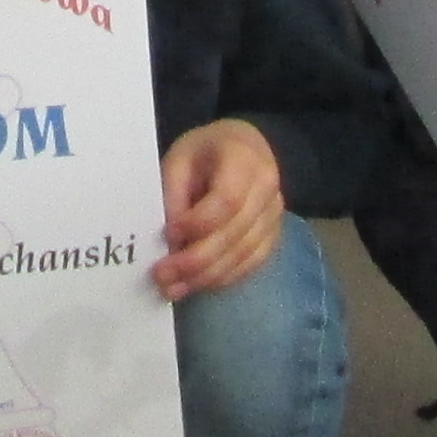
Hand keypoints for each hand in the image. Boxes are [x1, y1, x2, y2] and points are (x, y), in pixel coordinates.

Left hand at [156, 117, 283, 298]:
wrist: (241, 148)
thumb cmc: (205, 152)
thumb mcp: (179, 159)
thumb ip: (173, 195)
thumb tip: (169, 242)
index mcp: (243, 157)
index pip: (227, 199)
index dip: (198, 223)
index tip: (168, 234)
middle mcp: (267, 188)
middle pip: (235, 234)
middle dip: (195, 261)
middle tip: (161, 275)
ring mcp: (274, 215)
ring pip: (242, 255)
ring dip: (205, 277)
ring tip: (171, 287)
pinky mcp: (272, 236)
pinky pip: (250, 265)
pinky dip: (221, 279)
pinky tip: (194, 284)